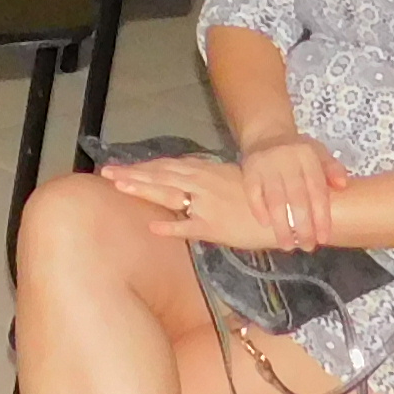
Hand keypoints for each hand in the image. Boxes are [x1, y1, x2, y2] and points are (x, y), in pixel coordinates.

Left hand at [100, 151, 274, 247]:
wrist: (286, 210)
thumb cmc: (260, 197)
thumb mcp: (231, 181)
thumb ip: (207, 179)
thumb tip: (186, 180)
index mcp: (206, 172)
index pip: (168, 167)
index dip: (144, 166)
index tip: (121, 166)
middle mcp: (203, 183)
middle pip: (161, 176)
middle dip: (133, 174)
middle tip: (106, 172)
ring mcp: (207, 205)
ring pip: (169, 193)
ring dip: (144, 188)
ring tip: (120, 185)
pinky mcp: (216, 227)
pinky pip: (190, 227)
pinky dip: (171, 226)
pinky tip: (153, 226)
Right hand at [229, 133, 344, 248]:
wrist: (267, 134)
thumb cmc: (297, 151)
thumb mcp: (319, 153)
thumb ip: (332, 168)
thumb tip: (343, 185)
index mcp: (308, 156)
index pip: (317, 190)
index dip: (321, 216)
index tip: (323, 238)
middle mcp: (288, 159)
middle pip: (297, 198)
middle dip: (303, 226)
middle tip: (307, 246)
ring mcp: (267, 164)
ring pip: (275, 200)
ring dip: (281, 225)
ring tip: (287, 245)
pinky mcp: (249, 169)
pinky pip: (253, 193)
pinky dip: (259, 210)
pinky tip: (265, 225)